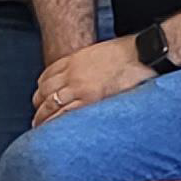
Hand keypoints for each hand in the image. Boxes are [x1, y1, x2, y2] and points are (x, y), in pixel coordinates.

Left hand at [32, 35, 153, 125]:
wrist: (141, 53)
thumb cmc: (129, 52)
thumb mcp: (101, 52)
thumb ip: (89, 64)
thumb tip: (91, 75)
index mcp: (73, 60)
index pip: (47, 76)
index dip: (42, 90)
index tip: (42, 99)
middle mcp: (71, 73)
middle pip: (44, 91)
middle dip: (39, 105)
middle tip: (38, 116)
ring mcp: (78, 86)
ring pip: (50, 104)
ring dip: (42, 117)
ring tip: (40, 127)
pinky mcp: (89, 98)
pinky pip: (64, 112)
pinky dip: (55, 121)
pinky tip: (51, 128)